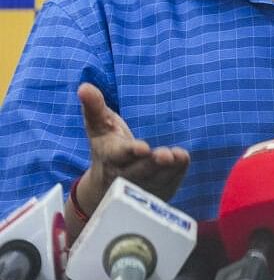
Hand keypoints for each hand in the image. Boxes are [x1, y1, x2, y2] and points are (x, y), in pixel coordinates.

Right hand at [74, 82, 189, 215]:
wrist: (109, 183)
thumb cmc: (107, 145)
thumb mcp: (99, 126)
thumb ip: (94, 107)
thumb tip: (83, 87)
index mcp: (110, 158)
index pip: (119, 156)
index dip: (130, 152)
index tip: (142, 147)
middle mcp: (125, 176)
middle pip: (139, 171)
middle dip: (152, 164)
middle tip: (164, 155)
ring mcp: (143, 187)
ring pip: (157, 179)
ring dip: (169, 169)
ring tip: (177, 156)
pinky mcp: (158, 192)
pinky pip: (170, 183)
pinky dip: (177, 173)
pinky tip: (182, 159)